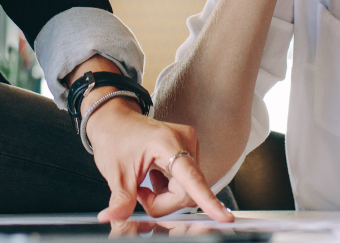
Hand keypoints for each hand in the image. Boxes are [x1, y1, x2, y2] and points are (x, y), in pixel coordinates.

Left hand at [86, 99, 233, 222]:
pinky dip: (169, 189)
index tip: (225, 218)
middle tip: (140, 193)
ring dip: (165, 196)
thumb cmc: (114, 137)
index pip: (191, 178)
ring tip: (146, 181)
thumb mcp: (115, 173)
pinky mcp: (189, 152)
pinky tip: (155, 178)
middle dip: (162, 202)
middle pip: (186, 193)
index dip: (208, 200)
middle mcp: (185, 142)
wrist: (114, 120)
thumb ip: (121, 200)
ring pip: (187, 191)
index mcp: (167, 143)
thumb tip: (113, 219)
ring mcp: (189, 146)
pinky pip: (186, 184)